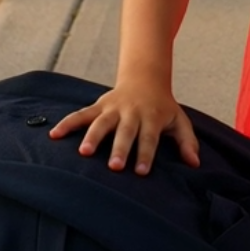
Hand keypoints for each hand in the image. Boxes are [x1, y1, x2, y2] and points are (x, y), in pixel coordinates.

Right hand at [49, 75, 199, 175]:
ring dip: (93, 137)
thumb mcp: (179, 120)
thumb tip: (195, 164)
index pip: (149, 137)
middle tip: (114, 167)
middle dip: (120, 148)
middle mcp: (131, 112)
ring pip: (101, 122)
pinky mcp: (99, 106)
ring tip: (84, 153)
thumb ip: (187, 141)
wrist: (145, 78)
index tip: (142, 172)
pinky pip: (81, 114)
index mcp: (152, 117)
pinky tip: (54, 135)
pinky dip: (67, 123)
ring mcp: (113, 108)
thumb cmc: (163, 107)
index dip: (146, 154)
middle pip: (125, 131)